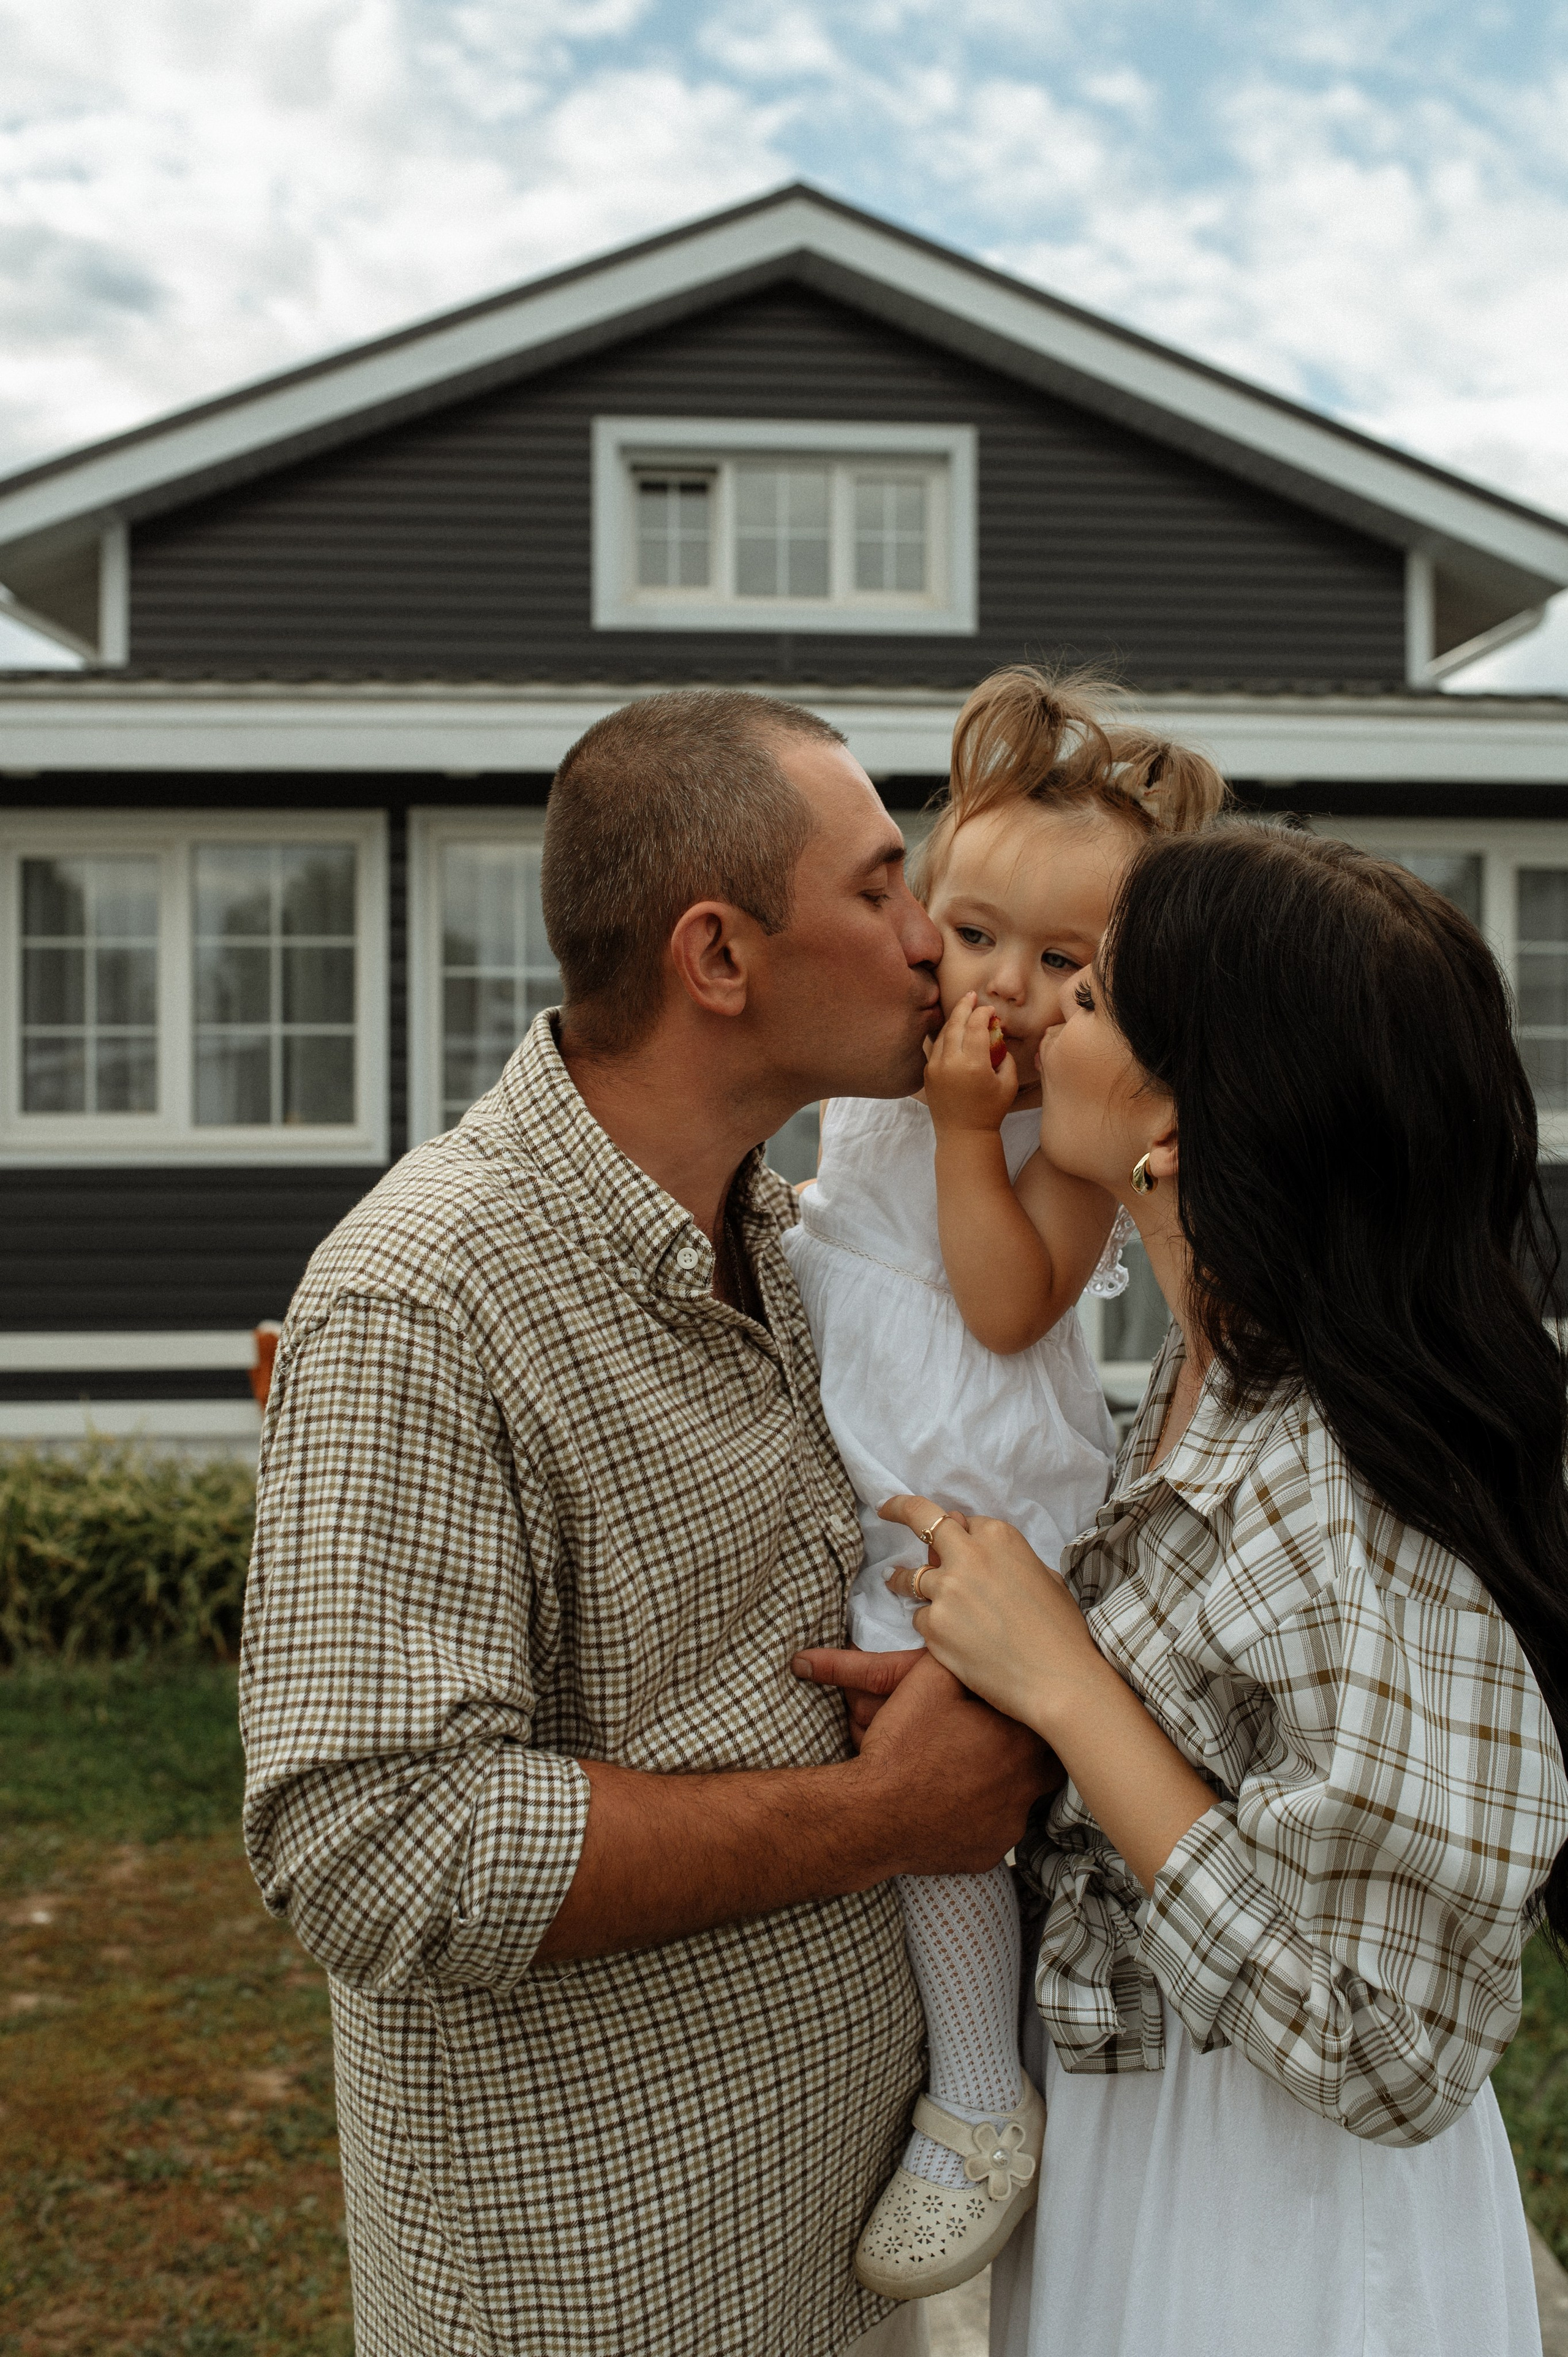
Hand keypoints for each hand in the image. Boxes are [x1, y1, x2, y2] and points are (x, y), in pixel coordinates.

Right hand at [793, 1644, 1051, 1874]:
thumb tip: (979, 1644)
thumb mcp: (928, 1683)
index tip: (1013, 1705)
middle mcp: (1026, 1786)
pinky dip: (980, 1817)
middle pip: (1045, 1761)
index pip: (1048, 1719)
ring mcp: (1009, 1826)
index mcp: (1019, 1740)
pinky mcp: (988, 1854)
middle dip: (1025, 1748)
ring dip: (1003, 1784)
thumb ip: (962, 1658)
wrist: (872, 1813)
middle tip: (996, 1737)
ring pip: (1020, 1798)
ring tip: (970, 1770)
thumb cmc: (902, 1746)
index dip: (1029, 1709)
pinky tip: (954, 1803)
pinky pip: (994, 1830)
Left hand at [877, 1493, 1114, 1741]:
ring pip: (909, 1576)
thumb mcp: (1045, 1577)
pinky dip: (930, 1626)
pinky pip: (919, 1619)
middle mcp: (968, 1555)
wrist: (1059, 1678)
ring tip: (895, 1582)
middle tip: (886, 1511)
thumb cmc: (1061, 1631)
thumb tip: (991, 1555)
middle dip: (900, 1510)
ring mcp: (947, 1590)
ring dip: (902, 1580)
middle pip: (921, 1519)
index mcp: (999, 1537)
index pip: (962, 1522)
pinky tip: (951, 1641)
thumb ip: (1010, 1559)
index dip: (958, 1534)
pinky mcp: (934, 1625)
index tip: (946, 1535)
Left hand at [922, 992, 1018, 1134]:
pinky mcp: (927, 1073)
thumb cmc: (990, 1111)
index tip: (990, 1010)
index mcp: (973, 1064)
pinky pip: (936, 1047)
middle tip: (972, 995)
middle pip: (956, 1023)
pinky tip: (954, 1031)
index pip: (976, 1026)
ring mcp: (935, 1067)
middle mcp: (950, 1062)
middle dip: (965, 1006)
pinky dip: (945, 1036)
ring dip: (954, 1019)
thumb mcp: (1008, 1083)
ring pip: (943, 1033)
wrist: (963, 1135)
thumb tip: (997, 1036)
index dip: (984, 1013)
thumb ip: (1006, 1056)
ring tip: (964, 1010)